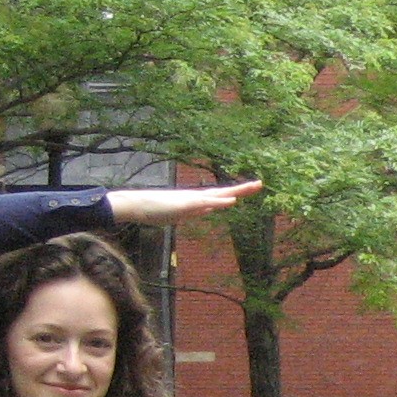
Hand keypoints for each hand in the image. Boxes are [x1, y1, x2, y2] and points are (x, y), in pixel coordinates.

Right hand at [107, 178, 255, 226]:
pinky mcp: (185, 204)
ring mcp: (191, 200)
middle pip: (224, 192)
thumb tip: (209, 209)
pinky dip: (219, 202)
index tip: (250, 188)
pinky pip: (205, 203)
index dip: (236, 193)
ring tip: (254, 186)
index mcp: (197, 201)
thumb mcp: (181, 213)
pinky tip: (232, 201)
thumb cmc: (155, 210)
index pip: (221, 196)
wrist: (135, 205)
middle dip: (242, 189)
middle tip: (261, 184)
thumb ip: (196, 210)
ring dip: (236, 192)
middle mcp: (197, 197)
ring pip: (219, 195)